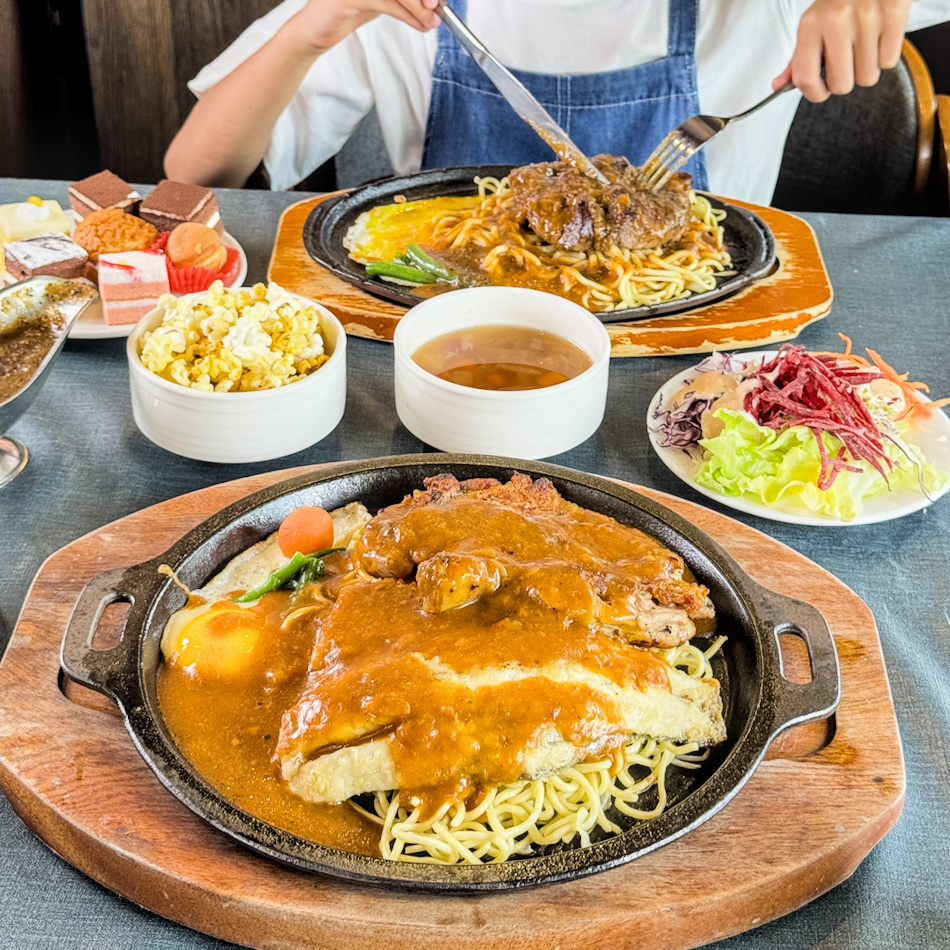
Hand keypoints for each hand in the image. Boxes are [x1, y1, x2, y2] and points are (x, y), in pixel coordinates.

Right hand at [291, 0, 440, 52]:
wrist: (315, 31)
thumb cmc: (344, 13)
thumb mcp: (380, 3)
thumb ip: (402, 3)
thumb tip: (432, 7)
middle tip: (439, 8)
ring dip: (419, 7)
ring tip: (432, 21)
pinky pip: (387, 2)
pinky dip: (408, 14)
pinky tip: (420, 24)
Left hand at [772, 0, 911, 101]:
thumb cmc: (839, 4)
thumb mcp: (813, 25)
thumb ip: (797, 59)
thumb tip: (778, 86)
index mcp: (810, 25)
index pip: (804, 77)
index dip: (814, 94)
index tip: (823, 91)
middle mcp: (836, 20)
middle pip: (841, 85)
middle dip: (846, 81)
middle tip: (848, 63)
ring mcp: (866, 16)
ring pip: (867, 77)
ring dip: (867, 69)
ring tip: (865, 48)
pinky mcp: (894, 12)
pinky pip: (888, 62)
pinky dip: (885, 56)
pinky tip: (880, 38)